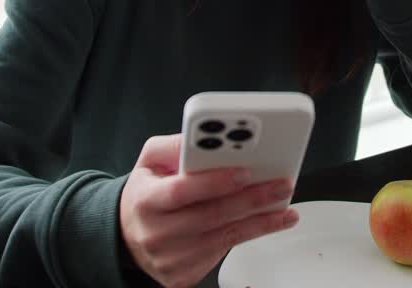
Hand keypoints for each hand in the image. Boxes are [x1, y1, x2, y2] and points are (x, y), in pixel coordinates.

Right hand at [118, 134, 298, 287]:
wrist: (128, 237)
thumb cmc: (145, 195)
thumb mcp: (149, 161)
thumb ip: (175, 145)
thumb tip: (205, 138)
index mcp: (145, 201)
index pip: (182, 190)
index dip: (215, 181)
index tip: (245, 170)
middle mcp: (156, 233)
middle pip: (210, 216)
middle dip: (251, 199)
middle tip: (280, 184)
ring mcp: (170, 259)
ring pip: (223, 238)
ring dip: (260, 222)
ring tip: (284, 206)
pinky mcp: (183, 275)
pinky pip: (223, 253)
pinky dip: (249, 235)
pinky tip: (268, 222)